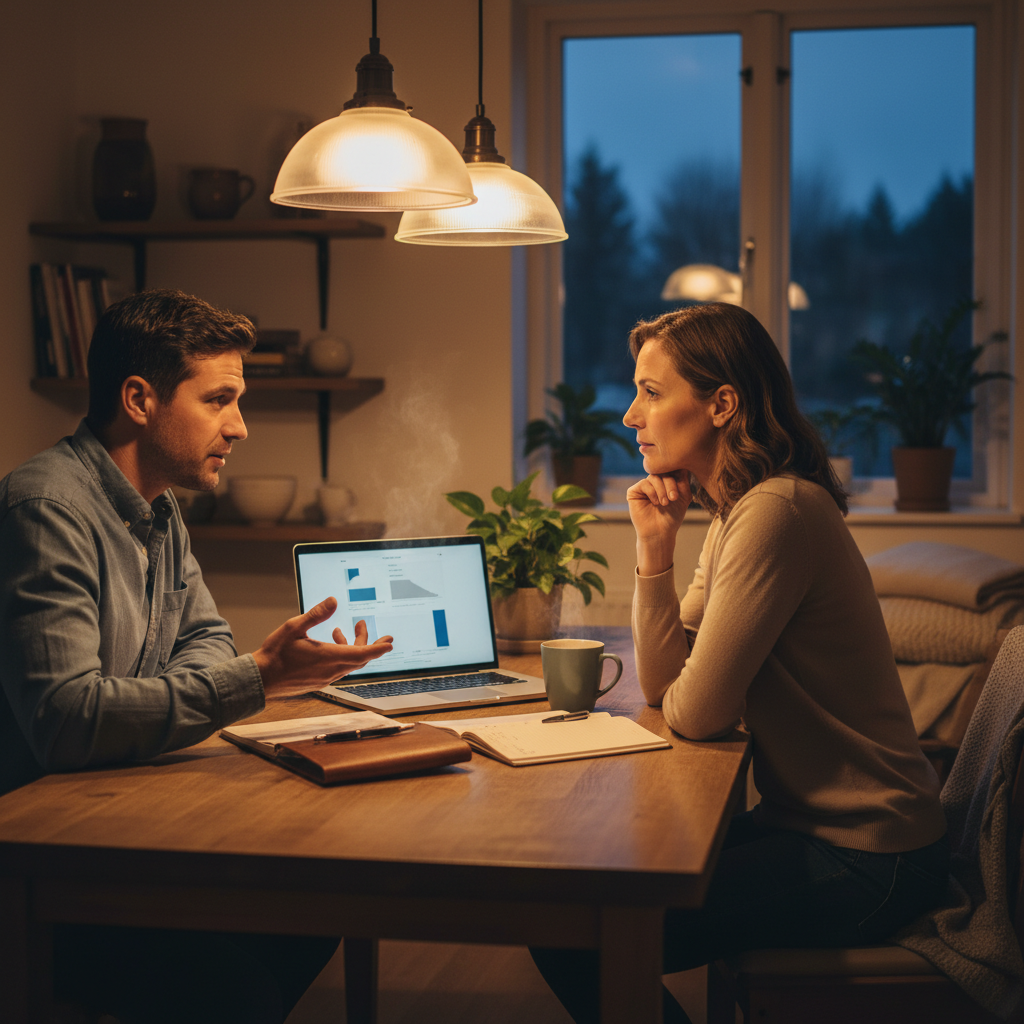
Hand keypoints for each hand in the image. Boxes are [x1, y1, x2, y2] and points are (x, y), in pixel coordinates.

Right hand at [253, 597, 393, 698]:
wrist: (260, 680)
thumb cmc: (275, 654)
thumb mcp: (294, 627)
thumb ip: (316, 614)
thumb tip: (333, 602)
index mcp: (328, 657)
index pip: (362, 654)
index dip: (378, 648)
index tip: (389, 642)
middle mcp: (331, 670)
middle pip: (359, 657)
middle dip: (366, 641)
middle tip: (363, 625)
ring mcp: (325, 678)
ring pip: (349, 663)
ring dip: (350, 647)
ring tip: (340, 631)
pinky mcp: (319, 682)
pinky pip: (339, 669)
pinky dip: (341, 655)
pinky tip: (329, 645)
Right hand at [626, 471, 691, 576]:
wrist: (660, 532)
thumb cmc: (672, 516)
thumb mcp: (684, 496)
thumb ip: (684, 479)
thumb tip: (682, 462)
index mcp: (667, 480)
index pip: (672, 467)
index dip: (678, 473)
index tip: (682, 488)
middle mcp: (655, 480)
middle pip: (664, 470)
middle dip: (671, 484)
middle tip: (674, 498)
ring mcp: (644, 485)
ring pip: (654, 476)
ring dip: (662, 490)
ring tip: (665, 503)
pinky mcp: (634, 491)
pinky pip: (644, 484)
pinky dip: (652, 493)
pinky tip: (655, 503)